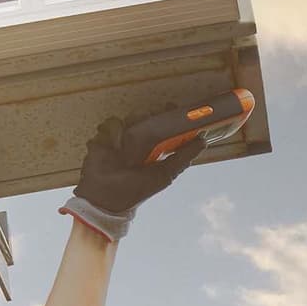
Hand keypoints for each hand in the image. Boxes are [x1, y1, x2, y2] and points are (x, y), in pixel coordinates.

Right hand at [59, 117, 206, 241]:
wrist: (106, 199)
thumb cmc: (136, 189)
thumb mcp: (164, 174)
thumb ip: (183, 157)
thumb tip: (203, 141)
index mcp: (154, 147)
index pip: (162, 123)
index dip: (167, 114)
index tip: (171, 106)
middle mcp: (137, 140)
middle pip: (143, 116)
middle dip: (145, 118)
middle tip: (145, 125)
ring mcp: (119, 138)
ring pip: (125, 119)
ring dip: (125, 130)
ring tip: (123, 148)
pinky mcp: (103, 138)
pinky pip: (108, 125)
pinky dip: (110, 136)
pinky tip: (111, 149)